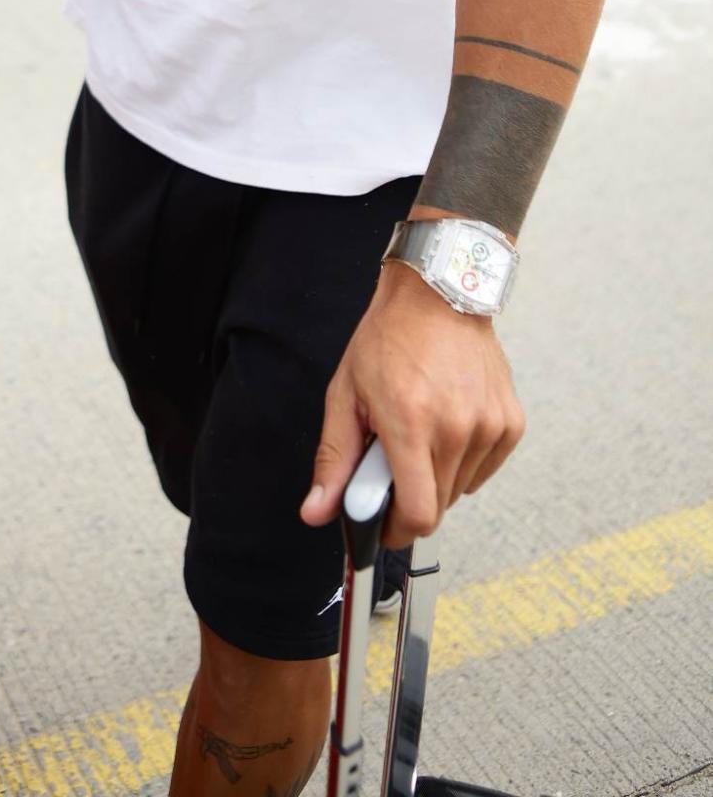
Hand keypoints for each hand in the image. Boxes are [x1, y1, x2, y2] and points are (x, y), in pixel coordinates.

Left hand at [299, 262, 526, 546]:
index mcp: (411, 423)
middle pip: (437, 507)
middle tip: (393, 461)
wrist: (438, 295)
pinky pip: (483, 469)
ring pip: (460, 489)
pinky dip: (463, 461)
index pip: (417, 514)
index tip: (382, 522)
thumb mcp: (346, 394)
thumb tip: (315, 512)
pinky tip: (448, 425)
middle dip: (410, 497)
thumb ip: (335, 459)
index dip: (396, 530)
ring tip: (421, 433)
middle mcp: (457, 428)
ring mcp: (489, 426)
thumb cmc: (388, 340)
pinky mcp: (511, 422)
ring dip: (437, 477)